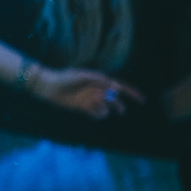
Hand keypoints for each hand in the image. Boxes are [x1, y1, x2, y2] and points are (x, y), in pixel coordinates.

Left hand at [27, 63, 142, 117]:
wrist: (48, 86)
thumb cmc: (65, 78)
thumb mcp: (83, 76)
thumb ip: (100, 80)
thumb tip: (116, 86)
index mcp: (98, 79)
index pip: (119, 85)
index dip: (131, 93)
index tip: (142, 100)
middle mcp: (96, 89)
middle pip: (114, 98)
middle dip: (118, 105)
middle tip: (121, 111)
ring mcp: (90, 99)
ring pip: (106, 108)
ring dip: (104, 108)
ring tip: (93, 103)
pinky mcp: (84, 108)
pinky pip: (97, 114)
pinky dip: (97, 114)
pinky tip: (91, 110)